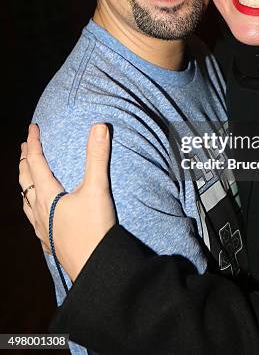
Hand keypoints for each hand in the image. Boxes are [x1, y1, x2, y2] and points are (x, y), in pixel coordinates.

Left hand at [19, 123, 115, 281]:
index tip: (32, 127)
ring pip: (26, 203)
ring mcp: (43, 229)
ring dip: (25, 185)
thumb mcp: (98, 189)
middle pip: (25, 181)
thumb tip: (98, 126)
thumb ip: (97, 157)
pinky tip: (39, 216)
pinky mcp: (50, 242)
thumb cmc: (95, 228)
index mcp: (47, 195)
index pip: (36, 162)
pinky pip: (34, 222)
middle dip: (25, 161)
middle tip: (24, 147)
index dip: (33, 143)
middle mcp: (39, 211)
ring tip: (26, 178)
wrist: (95, 268)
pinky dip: (32, 209)